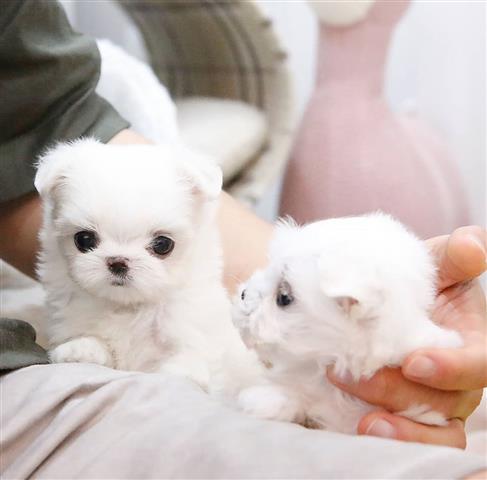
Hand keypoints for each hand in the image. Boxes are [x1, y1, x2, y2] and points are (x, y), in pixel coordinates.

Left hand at [328, 226, 485, 447]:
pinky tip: (359, 429)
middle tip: (350, 376)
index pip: (481, 364)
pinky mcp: (408, 416)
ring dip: (399, 430)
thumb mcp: (435, 263)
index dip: (452, 368)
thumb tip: (472, 245)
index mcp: (473, 343)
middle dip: (400, 394)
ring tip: (365, 424)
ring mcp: (435, 403)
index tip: (413, 362)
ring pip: (431, 431)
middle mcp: (459, 380)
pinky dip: (390, 439)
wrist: (386, 302)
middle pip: (446, 403)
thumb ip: (455, 257)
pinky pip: (408, 439)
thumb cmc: (418, 282)